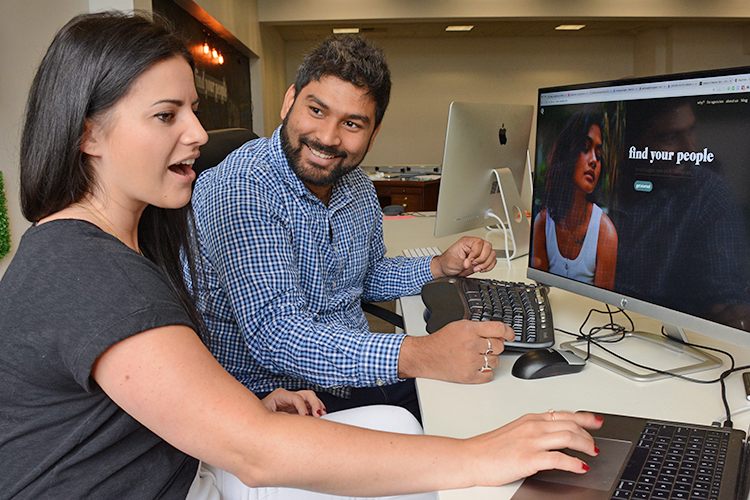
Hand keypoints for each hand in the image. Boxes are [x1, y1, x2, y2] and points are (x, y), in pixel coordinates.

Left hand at [261, 388, 326, 416]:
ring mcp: (294, 401)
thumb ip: (280, 417)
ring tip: (322, 415)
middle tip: (318, 414)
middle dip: (315, 403)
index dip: (302, 406)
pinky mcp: (298, 408)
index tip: (305, 416)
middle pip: (307, 394)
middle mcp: (289, 396)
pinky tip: (319, 417)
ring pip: (311, 398)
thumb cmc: (260, 417)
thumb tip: (292, 418)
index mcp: (280, 395)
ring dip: (318, 406)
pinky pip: (310, 406)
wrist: (258, 420)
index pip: (296, 397)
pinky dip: (316, 410)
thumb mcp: (266, 416)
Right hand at [398, 320, 514, 381]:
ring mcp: (471, 362)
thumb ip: (478, 327)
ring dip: (490, 360)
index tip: (511, 335)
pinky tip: (476, 367)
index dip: (509, 332)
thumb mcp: (458, 326)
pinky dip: (486, 372)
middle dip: (495, 346)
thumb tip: (498, 333)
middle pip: (499, 346)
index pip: (499, 329)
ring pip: (496, 362)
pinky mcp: (469, 376)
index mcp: (469, 330)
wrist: (425, 357)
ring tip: (476, 357)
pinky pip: (489, 375)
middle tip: (484, 347)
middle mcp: (471, 345)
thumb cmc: (440, 342)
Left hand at [431, 237, 495, 277]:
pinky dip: (489, 266)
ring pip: (492, 253)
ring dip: (486, 263)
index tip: (470, 260)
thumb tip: (468, 262)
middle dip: (483, 258)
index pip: (478, 242)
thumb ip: (459, 263)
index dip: (476, 252)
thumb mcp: (450, 263)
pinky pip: (493, 260)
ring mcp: (480, 252)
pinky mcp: (483, 259)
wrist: (447, 270)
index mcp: (466, 242)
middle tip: (474, 265)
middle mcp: (474, 246)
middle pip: (488, 246)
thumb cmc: (447, 263)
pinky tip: (481, 269)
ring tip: (477, 268)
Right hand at [467, 411, 602, 485]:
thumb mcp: (514, 432)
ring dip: (585, 445)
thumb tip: (550, 434)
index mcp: (530, 419)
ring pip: (568, 437)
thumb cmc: (488, 448)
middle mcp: (533, 427)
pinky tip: (580, 467)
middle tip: (595, 444)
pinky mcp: (529, 458)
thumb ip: (533, 430)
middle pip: (570, 424)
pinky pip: (559, 458)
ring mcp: (531, 441)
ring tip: (592, 454)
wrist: (470, 457)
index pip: (563, 414)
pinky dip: (574, 463)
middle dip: (588, 434)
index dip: (584, 417)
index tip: (596, 421)